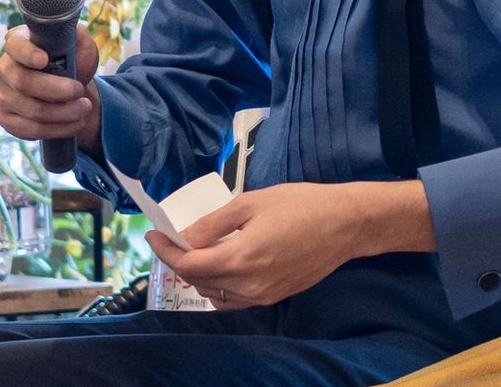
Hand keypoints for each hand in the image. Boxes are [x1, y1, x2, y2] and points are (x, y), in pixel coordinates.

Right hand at [0, 23, 100, 154]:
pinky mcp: (7, 119)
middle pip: (24, 82)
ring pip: (31, 109)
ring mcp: (3, 95)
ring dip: (64, 112)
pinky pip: (30, 129)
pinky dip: (58, 128)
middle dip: (57, 90)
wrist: (70, 91)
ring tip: (85, 108)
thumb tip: (76, 32)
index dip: (27, 53)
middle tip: (80, 91)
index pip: (15, 45)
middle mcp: (5, 68)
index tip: (44, 60)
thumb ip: (79, 37)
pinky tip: (75, 124)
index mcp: (20, 43)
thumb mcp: (81, 47)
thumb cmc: (74, 63)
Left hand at [147, 179, 436, 309]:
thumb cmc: (302, 203)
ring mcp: (262, 296)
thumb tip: (184, 236)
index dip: (166, 250)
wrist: (347, 223)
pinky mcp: (275, 297)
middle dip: (182, 261)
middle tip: (178, 237)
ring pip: (215, 294)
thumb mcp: (254, 202)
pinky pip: (235, 299)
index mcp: (241, 258)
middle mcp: (248, 285)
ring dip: (201, 275)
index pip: (188, 265)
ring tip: (201, 250)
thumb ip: (215, 223)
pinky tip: (227, 264)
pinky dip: (221, 285)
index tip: (153, 234)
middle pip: (199, 282)